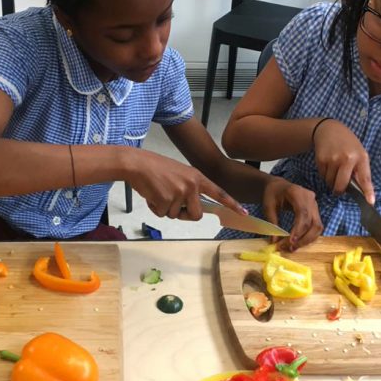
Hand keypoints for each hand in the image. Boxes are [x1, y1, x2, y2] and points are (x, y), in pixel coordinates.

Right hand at [125, 150, 244, 220]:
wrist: (137, 164)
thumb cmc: (156, 169)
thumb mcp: (180, 174)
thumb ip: (191, 189)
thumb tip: (196, 209)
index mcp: (197, 177)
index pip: (219, 193)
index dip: (231, 204)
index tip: (243, 212)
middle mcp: (191, 185)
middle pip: (196, 215)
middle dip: (185, 215)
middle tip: (173, 204)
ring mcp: (179, 193)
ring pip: (177, 216)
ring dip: (166, 209)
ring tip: (158, 192)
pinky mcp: (166, 200)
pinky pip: (163, 214)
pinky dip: (155, 208)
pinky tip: (152, 195)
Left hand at [261, 179, 321, 250]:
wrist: (279, 186)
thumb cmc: (272, 194)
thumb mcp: (268, 206)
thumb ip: (272, 222)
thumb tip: (274, 241)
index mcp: (297, 193)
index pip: (303, 213)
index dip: (299, 229)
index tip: (291, 241)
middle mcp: (310, 198)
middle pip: (313, 222)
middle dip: (303, 238)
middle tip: (290, 248)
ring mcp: (315, 205)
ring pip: (318, 226)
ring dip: (307, 240)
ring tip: (293, 247)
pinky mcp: (316, 211)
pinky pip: (316, 226)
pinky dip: (309, 237)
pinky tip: (298, 243)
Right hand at [313, 119, 374, 204]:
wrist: (330, 130)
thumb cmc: (348, 144)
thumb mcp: (359, 153)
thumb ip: (360, 170)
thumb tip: (360, 191)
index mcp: (361, 157)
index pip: (365, 178)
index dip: (368, 191)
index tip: (370, 202)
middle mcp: (347, 158)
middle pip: (341, 185)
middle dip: (339, 190)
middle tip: (339, 189)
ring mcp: (333, 159)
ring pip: (330, 182)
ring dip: (331, 181)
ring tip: (334, 170)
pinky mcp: (321, 159)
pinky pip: (323, 176)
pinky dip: (325, 175)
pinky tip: (328, 164)